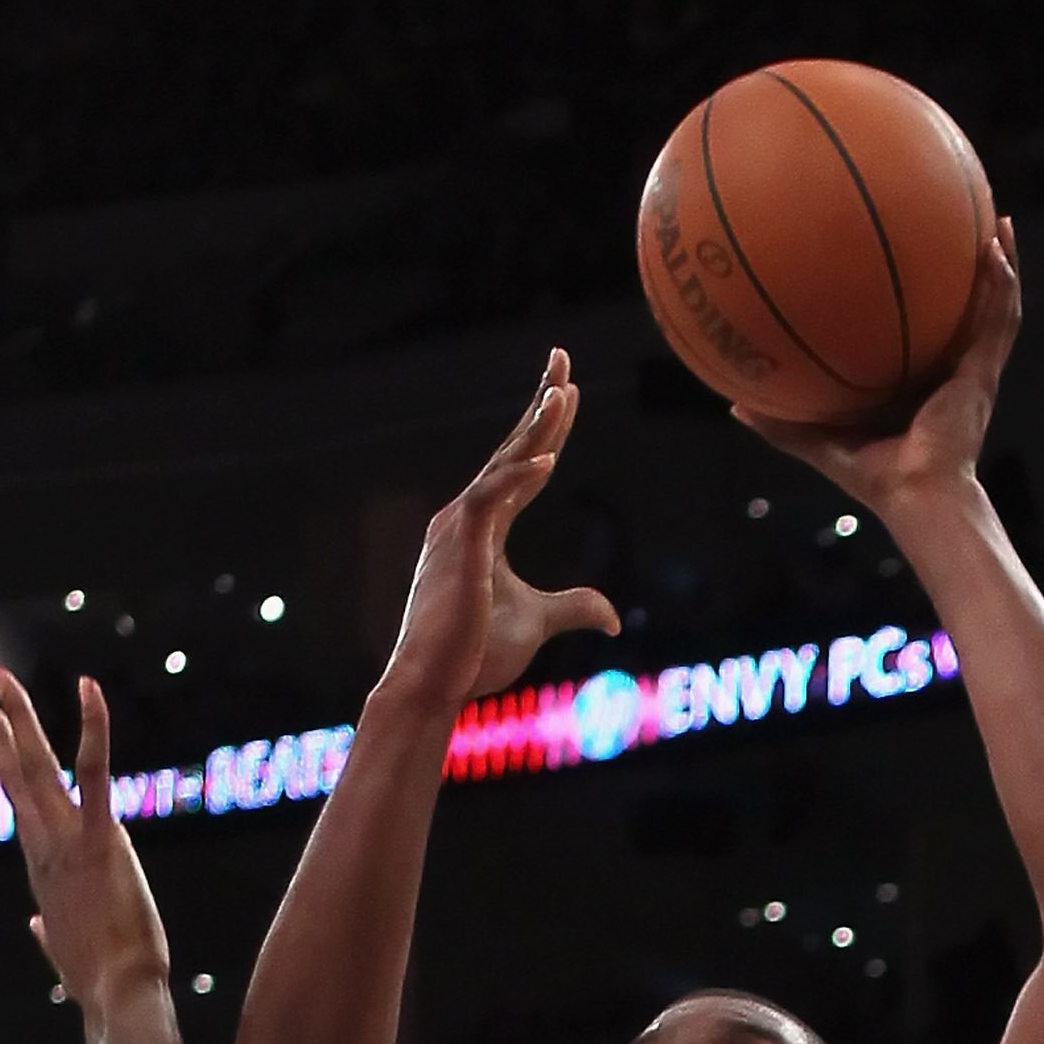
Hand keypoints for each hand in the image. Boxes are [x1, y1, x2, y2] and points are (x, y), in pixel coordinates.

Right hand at [0, 668, 167, 1013]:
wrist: (119, 995)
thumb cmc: (99, 981)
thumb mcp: (65, 953)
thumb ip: (49, 933)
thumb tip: (38, 926)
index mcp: (43, 870)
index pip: (22, 809)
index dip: (7, 771)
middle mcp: (45, 849)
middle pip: (16, 778)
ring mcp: (69, 841)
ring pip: (37, 766)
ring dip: (19, 718)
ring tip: (1, 679)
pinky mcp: (102, 838)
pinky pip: (94, 771)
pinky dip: (93, 727)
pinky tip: (89, 688)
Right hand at [378, 350, 619, 710]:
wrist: (432, 684)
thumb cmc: (472, 656)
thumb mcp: (537, 624)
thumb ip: (573, 608)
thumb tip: (612, 616)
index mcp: (482, 530)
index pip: (521, 467)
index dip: (545, 429)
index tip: (566, 391)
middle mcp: (466, 518)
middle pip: (511, 449)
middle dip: (539, 403)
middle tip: (562, 359)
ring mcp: (458, 529)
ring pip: (503, 465)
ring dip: (534, 428)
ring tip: (563, 393)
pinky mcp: (460, 548)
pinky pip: (491, 499)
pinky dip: (518, 477)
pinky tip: (547, 459)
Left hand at [734, 224, 1020, 526]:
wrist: (914, 497)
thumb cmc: (873, 478)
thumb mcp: (819, 441)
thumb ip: (782, 423)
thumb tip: (734, 405)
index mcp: (921, 386)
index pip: (925, 335)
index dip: (924, 302)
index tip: (912, 262)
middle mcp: (952, 375)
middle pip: (964, 313)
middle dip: (969, 272)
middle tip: (966, 225)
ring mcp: (973, 374)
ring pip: (994, 309)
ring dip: (999, 267)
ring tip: (999, 221)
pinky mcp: (983, 376)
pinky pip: (999, 322)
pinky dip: (1002, 286)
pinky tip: (997, 249)